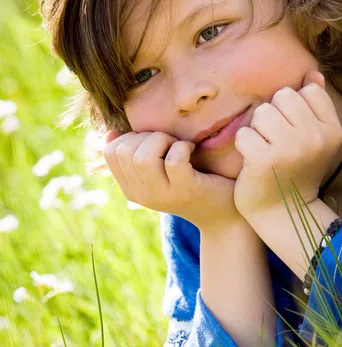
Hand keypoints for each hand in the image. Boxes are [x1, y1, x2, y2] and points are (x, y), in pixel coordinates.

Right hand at [103, 130, 241, 231]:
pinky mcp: (186, 190)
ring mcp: (163, 195)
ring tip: (179, 145)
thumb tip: (112, 134)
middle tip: (170, 142)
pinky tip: (192, 150)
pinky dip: (183, 147)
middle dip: (148, 136)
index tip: (154, 142)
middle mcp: (142, 196)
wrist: (224, 213)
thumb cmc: (191, 183)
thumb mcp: (157, 172)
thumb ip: (135, 154)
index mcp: (131, 189)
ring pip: (143, 157)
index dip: (131, 136)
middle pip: (124, 151)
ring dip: (163, 140)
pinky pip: (174, 160)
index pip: (111, 153)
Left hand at [233, 71, 341, 222]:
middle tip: (275, 143)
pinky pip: (244, 133)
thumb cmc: (295, 171)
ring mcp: (291, 149)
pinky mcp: (265, 161)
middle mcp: (315, 138)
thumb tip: (312, 74)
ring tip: (265, 150)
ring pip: (262, 112)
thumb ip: (314, 105)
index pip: (306, 90)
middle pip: (282, 96)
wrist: (284, 214)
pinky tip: (252, 162)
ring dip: (257, 130)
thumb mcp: (314, 140)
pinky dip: (244, 146)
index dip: (292, 108)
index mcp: (332, 130)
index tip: (291, 132)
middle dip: (273, 116)